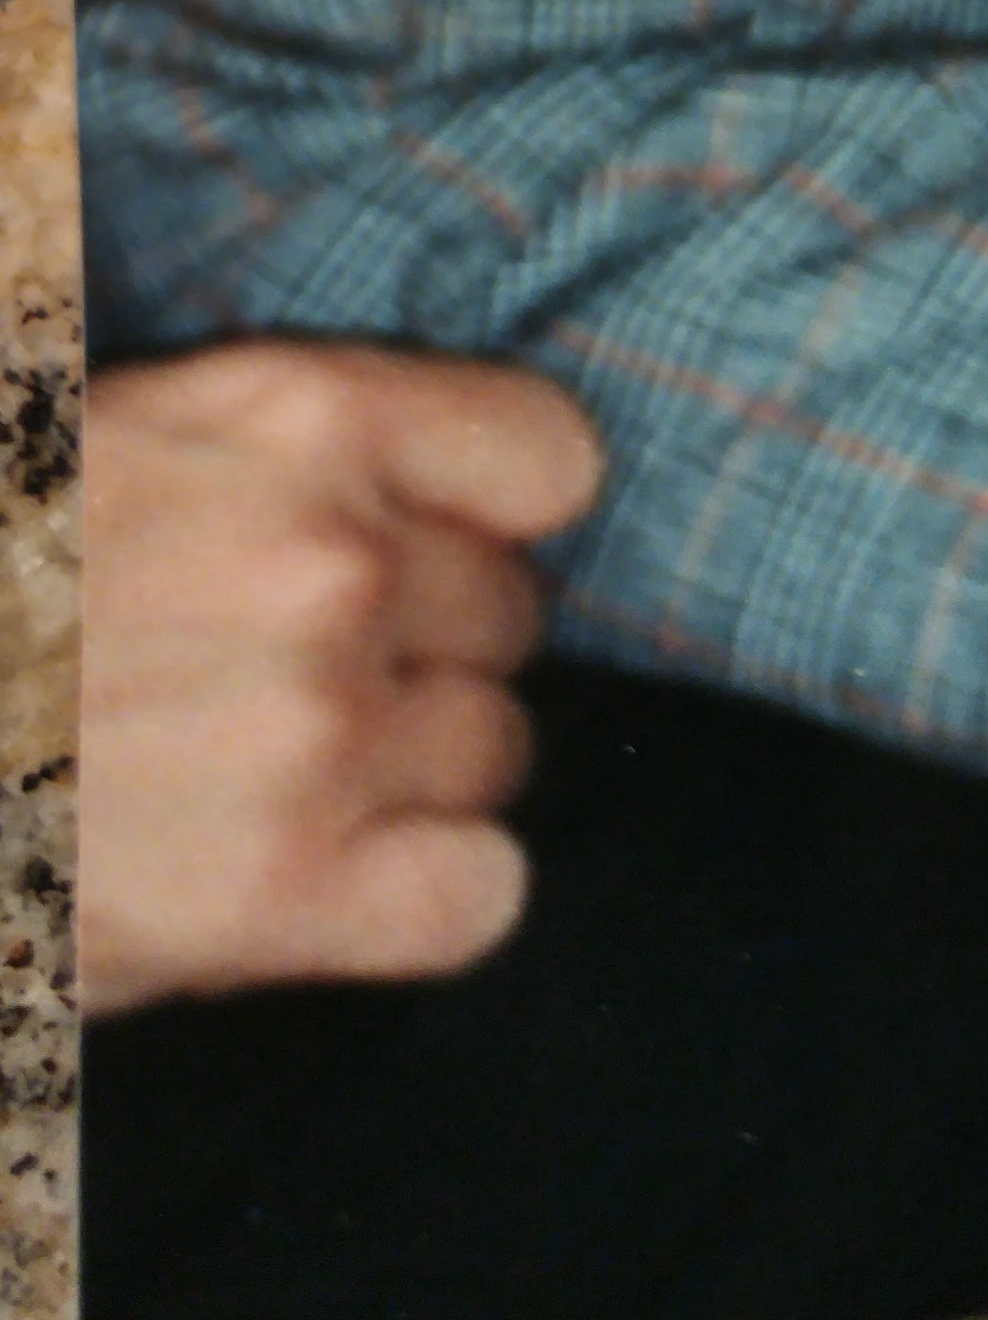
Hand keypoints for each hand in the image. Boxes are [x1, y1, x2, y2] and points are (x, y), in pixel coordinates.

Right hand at [79, 341, 602, 1014]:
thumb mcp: (108, 433)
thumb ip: (266, 444)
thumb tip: (386, 486)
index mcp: (296, 419)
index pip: (547, 457)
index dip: (492, 518)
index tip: (429, 548)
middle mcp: (335, 563)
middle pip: (507, 617)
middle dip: (422, 652)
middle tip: (292, 686)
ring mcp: (321, 733)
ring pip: (496, 752)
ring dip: (411, 778)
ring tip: (279, 785)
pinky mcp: (287, 896)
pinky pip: (479, 896)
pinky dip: (427, 899)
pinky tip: (333, 887)